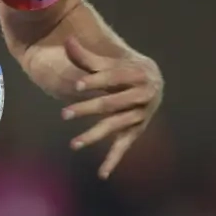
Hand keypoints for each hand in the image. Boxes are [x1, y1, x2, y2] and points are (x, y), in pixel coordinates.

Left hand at [60, 37, 162, 179]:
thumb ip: (86, 56)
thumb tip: (67, 40)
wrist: (151, 80)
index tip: (76, 86)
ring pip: (114, 126)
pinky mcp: (135, 130)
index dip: (95, 81)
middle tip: (64, 114)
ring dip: (94, 135)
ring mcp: (140, 115)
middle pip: (111, 104)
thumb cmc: (122, 69)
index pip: (113, 78)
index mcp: (137, 74)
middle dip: (88, 109)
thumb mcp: (107, 62)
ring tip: (73, 144)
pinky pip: (123, 147)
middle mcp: (143, 96)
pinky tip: (102, 174)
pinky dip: (113, 160)